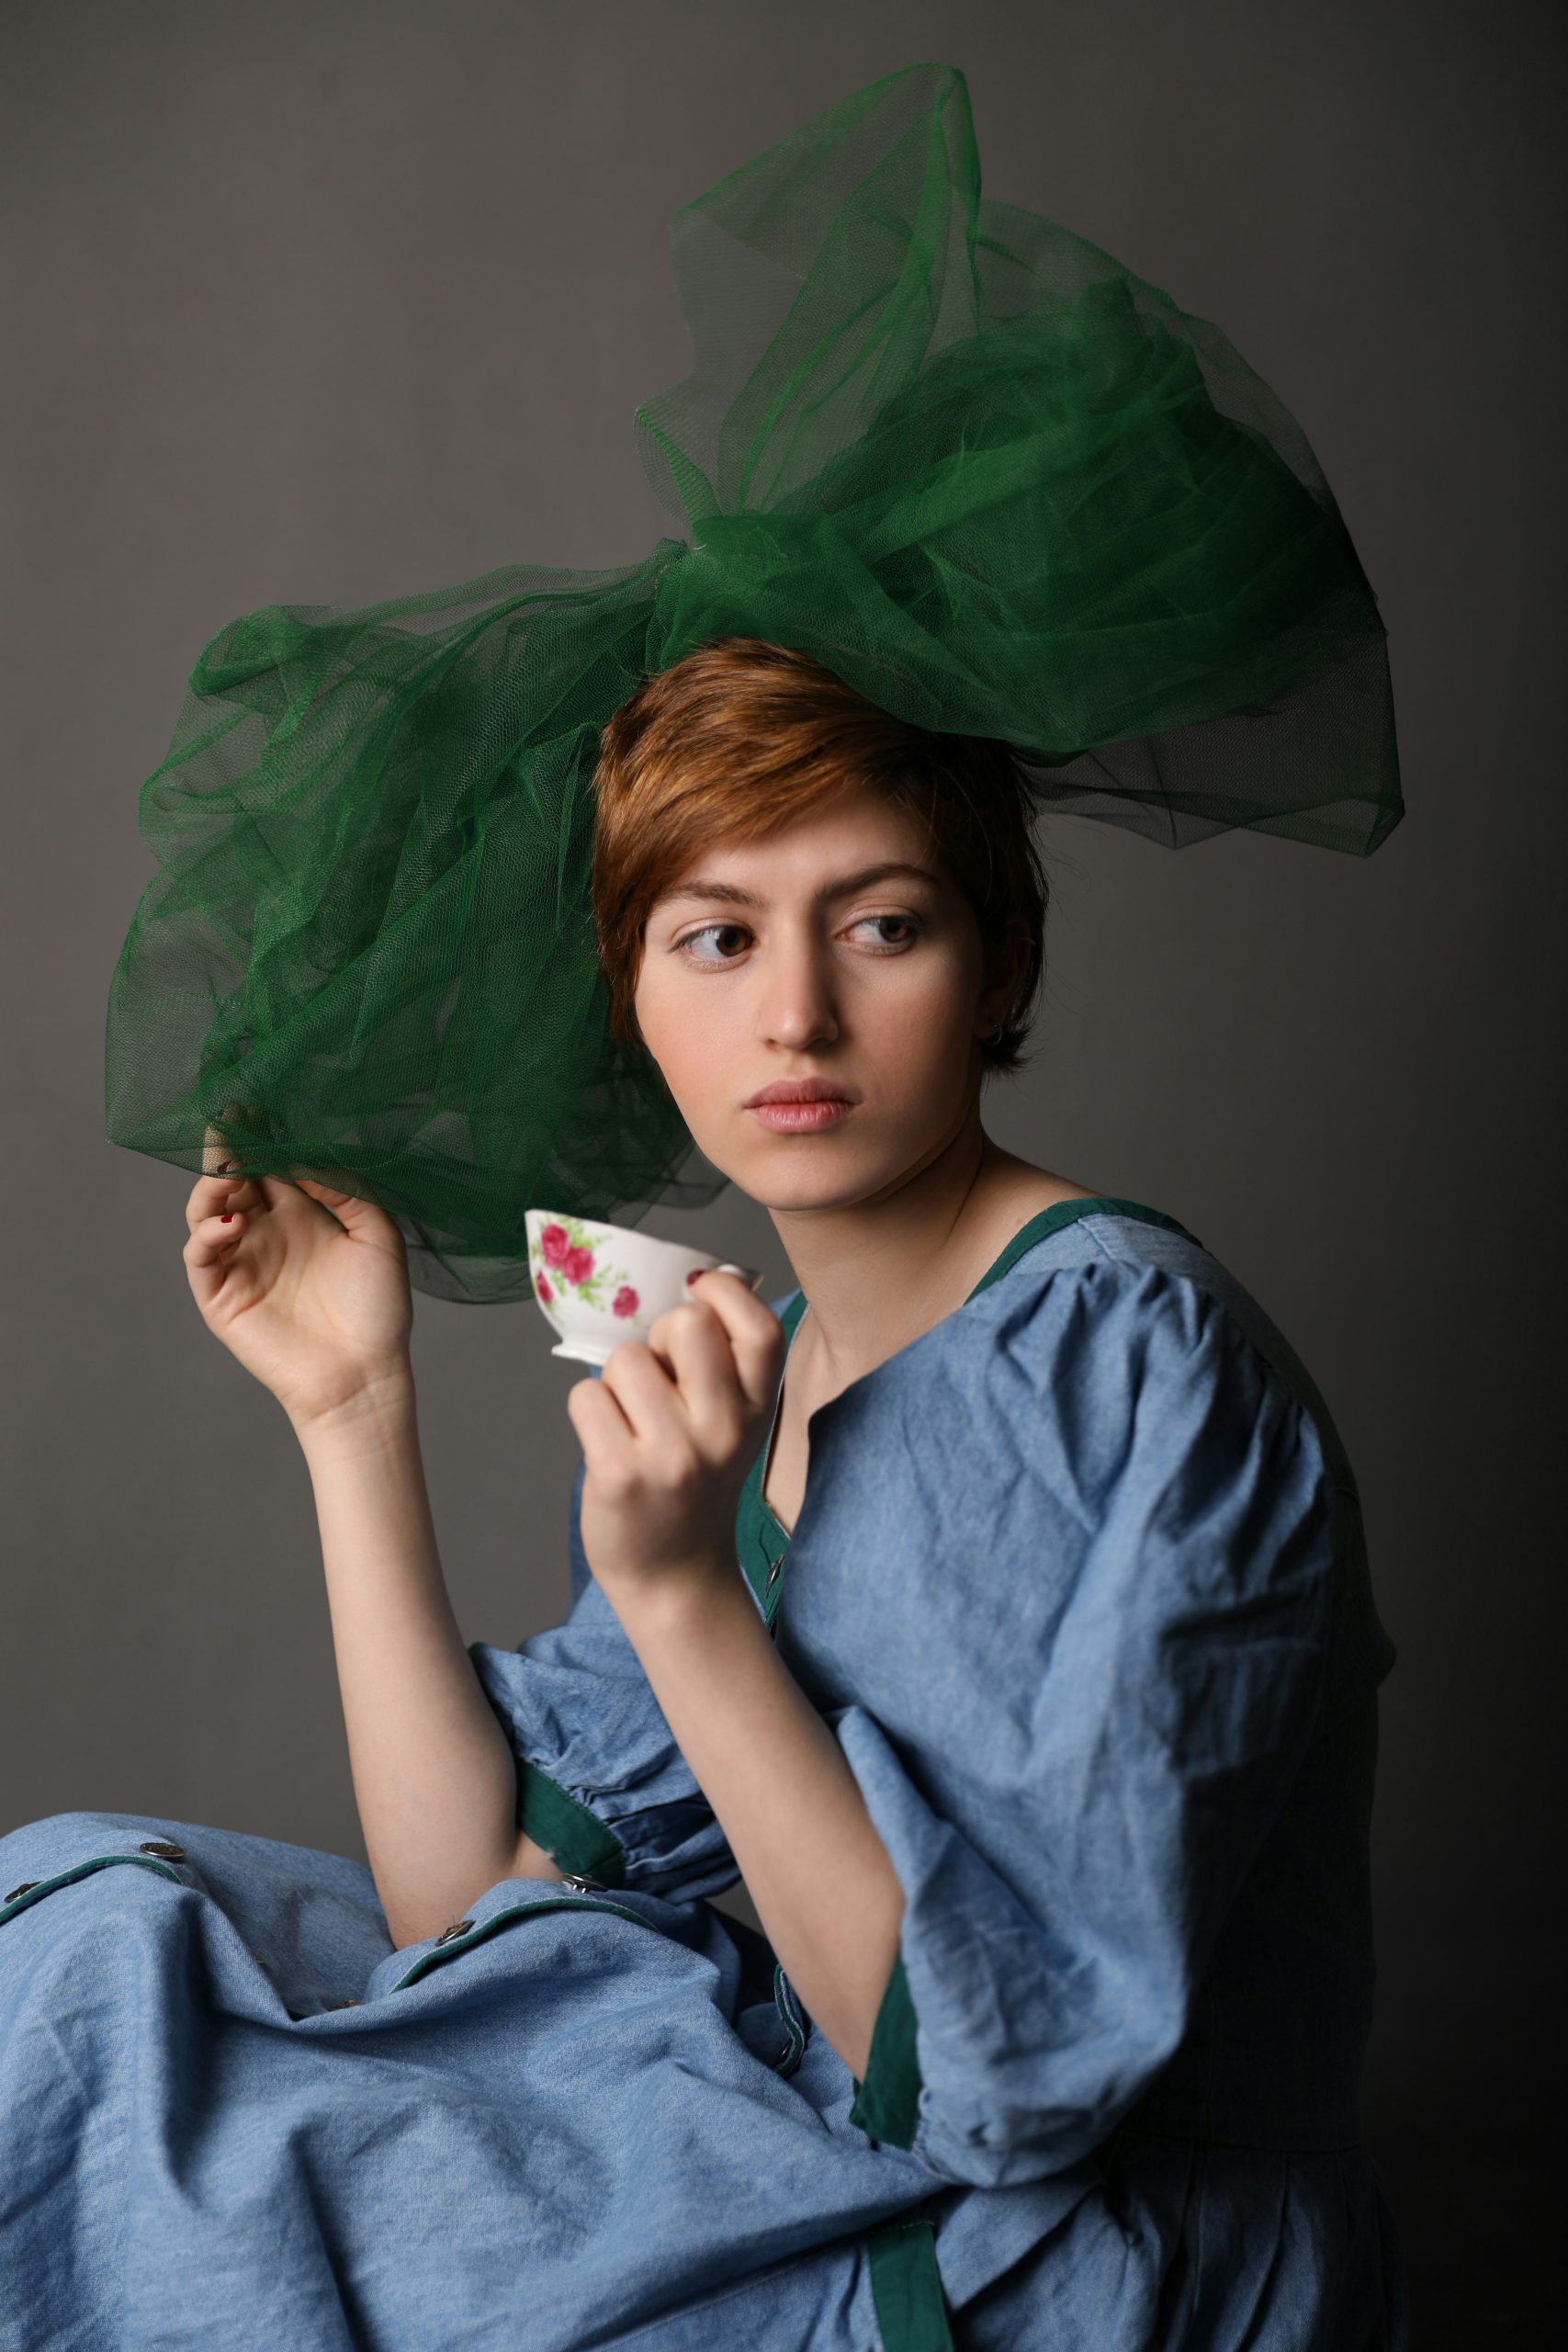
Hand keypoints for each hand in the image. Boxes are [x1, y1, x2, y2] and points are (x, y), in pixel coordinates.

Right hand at [183, 1127, 413, 1431]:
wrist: (365, 1376)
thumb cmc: (378, 1310)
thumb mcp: (379, 1236)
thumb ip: (347, 1191)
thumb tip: (307, 1155)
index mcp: (303, 1215)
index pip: (271, 1164)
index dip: (260, 1136)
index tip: (255, 1103)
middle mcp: (268, 1232)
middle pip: (233, 1179)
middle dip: (227, 1148)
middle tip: (228, 1119)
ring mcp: (242, 1262)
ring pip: (208, 1210)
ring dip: (213, 1186)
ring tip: (230, 1172)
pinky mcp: (222, 1296)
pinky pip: (201, 1256)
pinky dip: (208, 1233)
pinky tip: (232, 1221)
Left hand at [567, 1270, 785, 1604]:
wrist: (674, 1574)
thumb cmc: (694, 1484)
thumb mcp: (731, 1425)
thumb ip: (720, 1367)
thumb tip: (684, 1288)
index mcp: (758, 1410)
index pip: (760, 1329)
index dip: (727, 1292)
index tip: (699, 1290)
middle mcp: (724, 1431)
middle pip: (686, 1324)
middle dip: (657, 1337)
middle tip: (655, 1379)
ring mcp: (674, 1455)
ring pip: (625, 1359)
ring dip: (616, 1382)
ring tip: (630, 1422)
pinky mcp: (622, 1475)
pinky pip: (586, 1396)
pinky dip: (588, 1411)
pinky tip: (608, 1443)